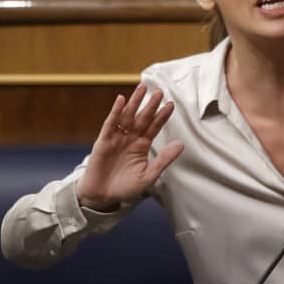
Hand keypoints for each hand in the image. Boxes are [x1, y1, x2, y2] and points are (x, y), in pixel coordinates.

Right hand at [76, 84, 183, 209]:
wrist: (102, 196)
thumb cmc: (125, 187)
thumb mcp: (149, 176)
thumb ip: (163, 160)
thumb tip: (180, 144)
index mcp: (142, 145)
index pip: (154, 127)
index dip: (161, 116)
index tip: (171, 104)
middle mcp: (130, 138)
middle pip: (142, 118)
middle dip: (151, 105)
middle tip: (160, 92)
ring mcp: (116, 138)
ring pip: (127, 116)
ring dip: (134, 102)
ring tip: (142, 88)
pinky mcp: (103, 140)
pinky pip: (110, 123)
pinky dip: (115, 111)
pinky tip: (121, 100)